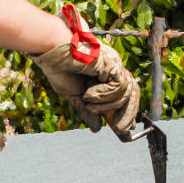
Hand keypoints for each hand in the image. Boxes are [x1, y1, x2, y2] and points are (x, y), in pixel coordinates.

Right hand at [31, 4, 139, 134]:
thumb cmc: (60, 69)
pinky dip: (104, 95)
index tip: (125, 128)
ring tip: (88, 103)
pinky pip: (117, 87)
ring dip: (106, 105)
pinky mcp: (112, 63)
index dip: (127, 111)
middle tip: (121, 129)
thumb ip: (88, 111)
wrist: (52, 53)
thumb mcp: (74, 96)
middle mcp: (113, 69)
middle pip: (131, 93)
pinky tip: (89, 94)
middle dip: (127, 114)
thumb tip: (96, 129)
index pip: (123, 94)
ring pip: (125, 92)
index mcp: (105, 76)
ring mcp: (114, 65)